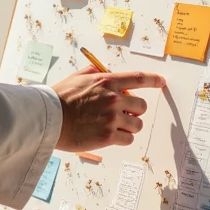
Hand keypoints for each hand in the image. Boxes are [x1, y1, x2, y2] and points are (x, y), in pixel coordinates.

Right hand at [49, 68, 165, 150]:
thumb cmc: (60, 98)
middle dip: (134, 110)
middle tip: (123, 113)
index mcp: (107, 81)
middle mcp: (113, 99)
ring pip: (137, 124)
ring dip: (129, 126)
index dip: (153, 80)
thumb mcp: (77, 77)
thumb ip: (94, 72)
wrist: (49, 119)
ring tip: (114, 127)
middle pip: (141, 105)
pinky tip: (110, 136)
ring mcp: (112, 118)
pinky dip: (122, 138)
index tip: (161, 82)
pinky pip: (128, 139)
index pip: (139, 78)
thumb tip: (104, 71)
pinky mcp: (108, 136)